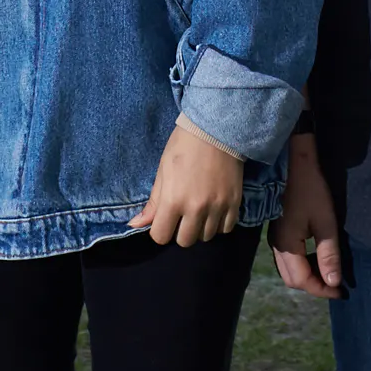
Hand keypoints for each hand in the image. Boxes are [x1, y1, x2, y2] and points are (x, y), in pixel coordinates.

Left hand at [129, 120, 245, 247]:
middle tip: (182, 216)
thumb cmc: (183, 147)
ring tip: (199, 211)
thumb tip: (136, 224)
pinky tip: (214, 211)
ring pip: (206, 237)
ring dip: (200, 228)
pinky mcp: (234, 203)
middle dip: (180, 232)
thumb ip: (153, 202)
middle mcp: (196, 208)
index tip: (164, 220)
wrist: (216, 129)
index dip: (160, 230)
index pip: (161, 236)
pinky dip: (218, 224)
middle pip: (185, 241)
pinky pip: (226, 228)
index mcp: (173, 200)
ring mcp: (217, 207)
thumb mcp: (163, 171)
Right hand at [267, 134, 344, 296]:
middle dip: (314, 286)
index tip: (341, 291)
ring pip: (288, 270)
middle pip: (292, 279)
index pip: (303, 280)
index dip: (322, 290)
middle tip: (335, 284)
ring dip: (307, 276)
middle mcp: (276, 246)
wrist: (293, 162)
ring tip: (328, 272)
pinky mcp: (278, 231)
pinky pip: (287, 259)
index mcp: (287, 245)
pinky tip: (316, 256)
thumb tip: (334, 282)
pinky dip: (302, 265)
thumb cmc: (311, 190)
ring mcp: (275, 239)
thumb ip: (329, 254)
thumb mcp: (325, 222)